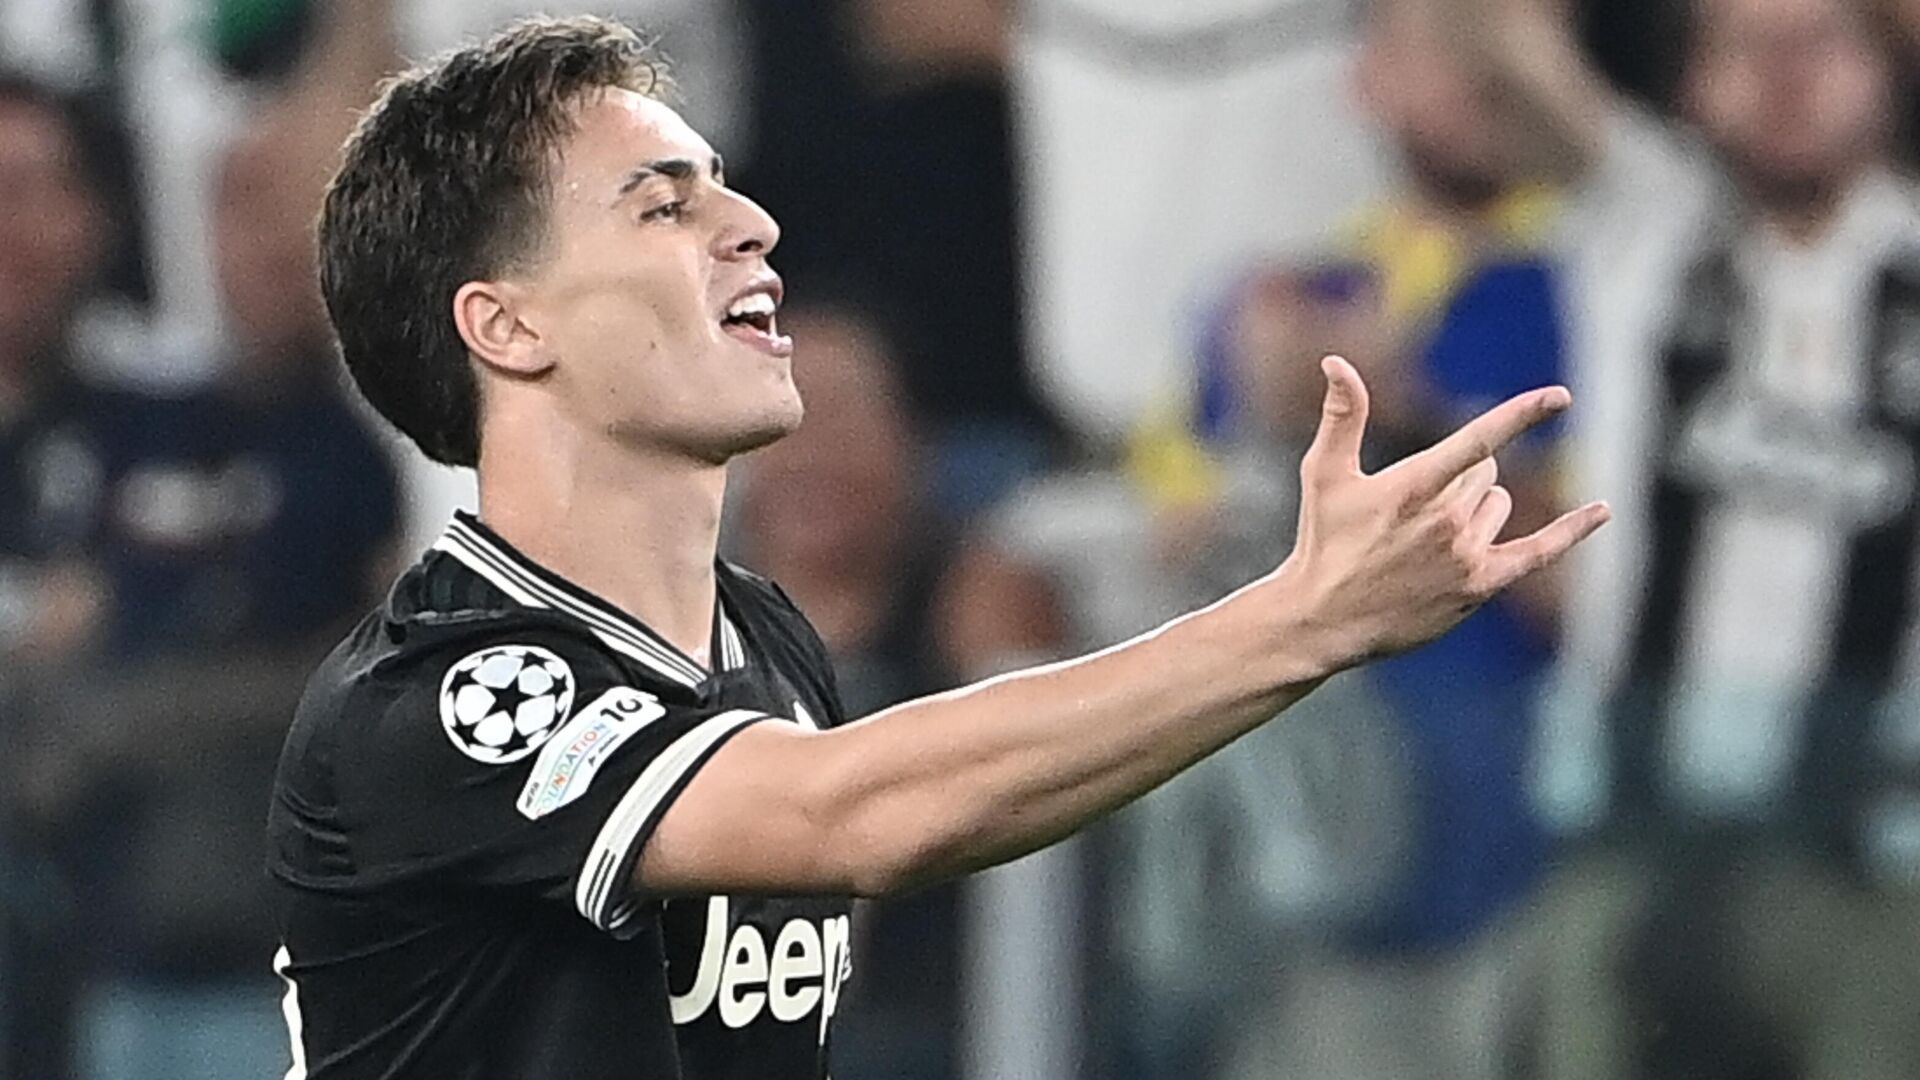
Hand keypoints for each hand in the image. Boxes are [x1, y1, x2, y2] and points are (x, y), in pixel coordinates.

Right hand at [1277, 355, 1607, 665]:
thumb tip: (1336, 360)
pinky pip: (1541, 550)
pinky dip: (1573, 530)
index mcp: (1412, 487)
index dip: (1521, 414)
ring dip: (1477, 509)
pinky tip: (1602, 510)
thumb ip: (1342, 415)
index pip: (1477, 440)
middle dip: (1461, 478)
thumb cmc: (1323, 543)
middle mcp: (1446, 520)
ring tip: (1428, 540)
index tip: (1559, 396)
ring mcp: (1466, 555)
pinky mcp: (1480, 587)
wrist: (1324, 621)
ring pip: (1499, 505)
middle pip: (1486, 473)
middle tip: (1415, 511)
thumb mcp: (1324, 474)